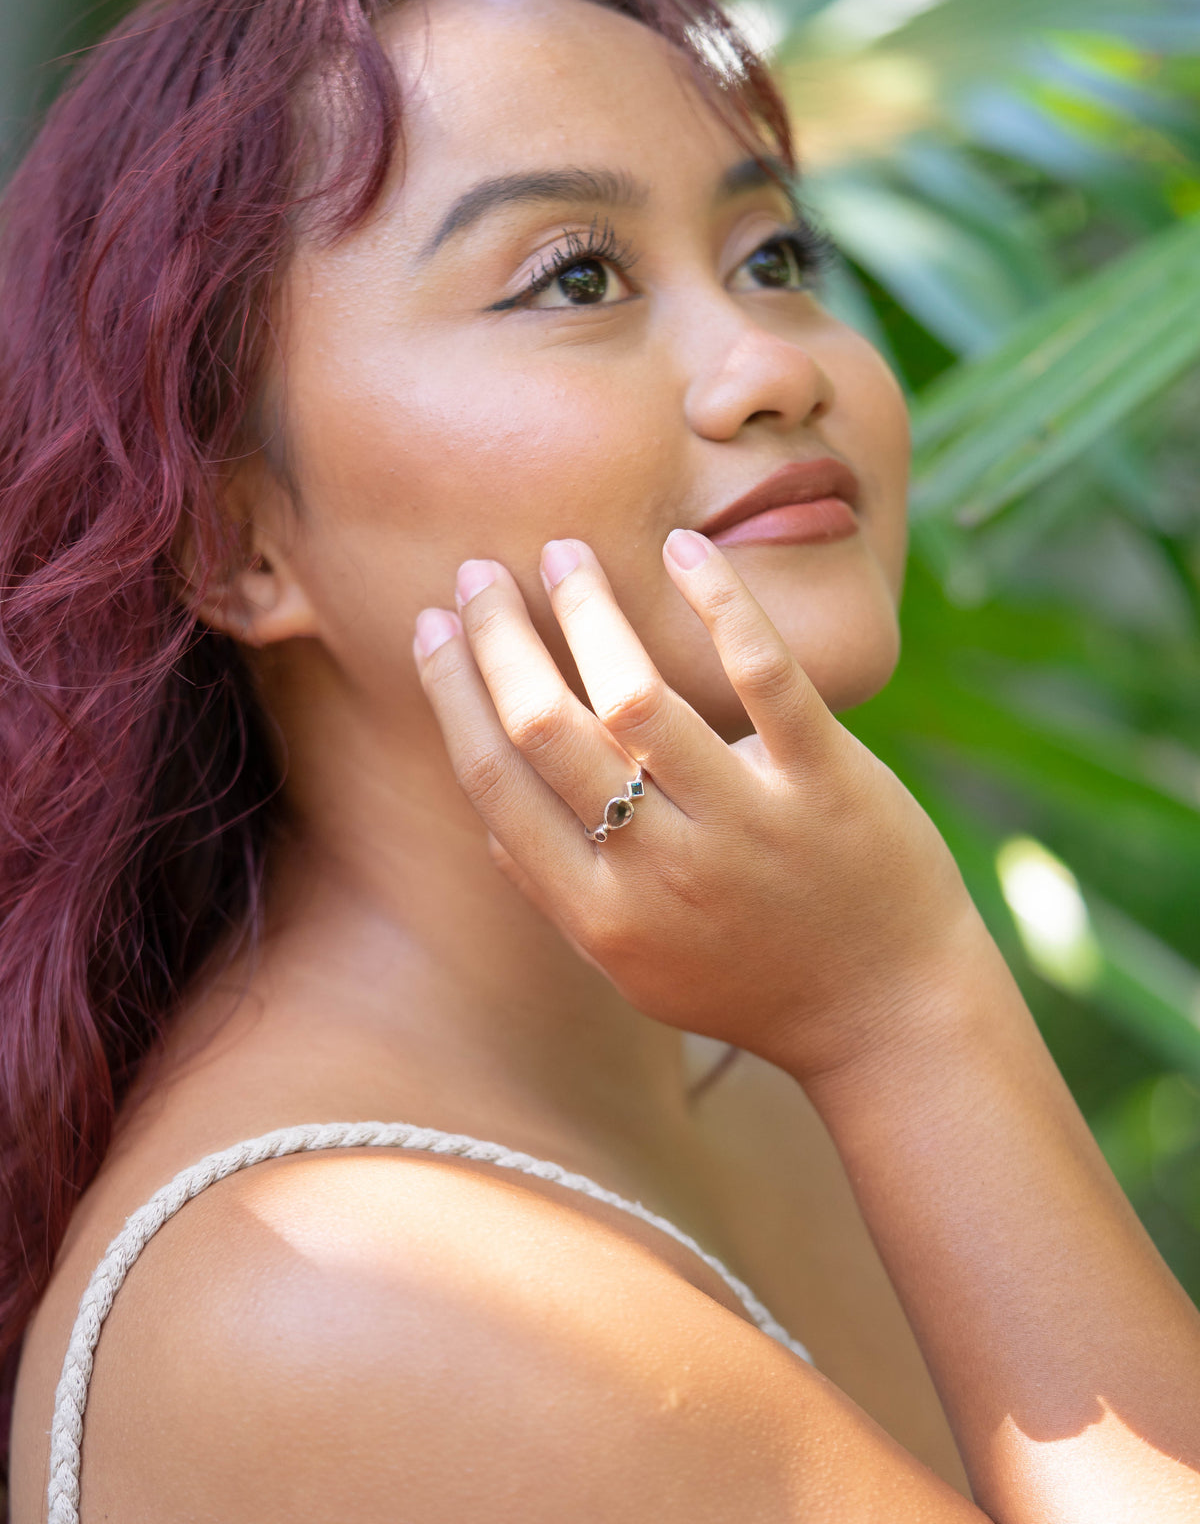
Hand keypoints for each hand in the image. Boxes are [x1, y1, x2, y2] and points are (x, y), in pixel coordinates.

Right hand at [413, 531, 978, 1080]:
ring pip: (637, 698)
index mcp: (601, 915)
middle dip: (498, 638)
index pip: (496, 784)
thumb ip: (559, 898)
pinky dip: (720, 602)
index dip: (452, 694)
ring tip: (563, 554)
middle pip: (547, 730)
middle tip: (478, 574)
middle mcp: (661, 872)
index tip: (432, 629)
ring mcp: (746, 826)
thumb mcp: (636, 967)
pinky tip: (684, 547)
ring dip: (588, 611)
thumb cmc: (752, 984)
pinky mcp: (827, 783)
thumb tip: (488, 820)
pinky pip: (765, 675)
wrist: (892, 1018)